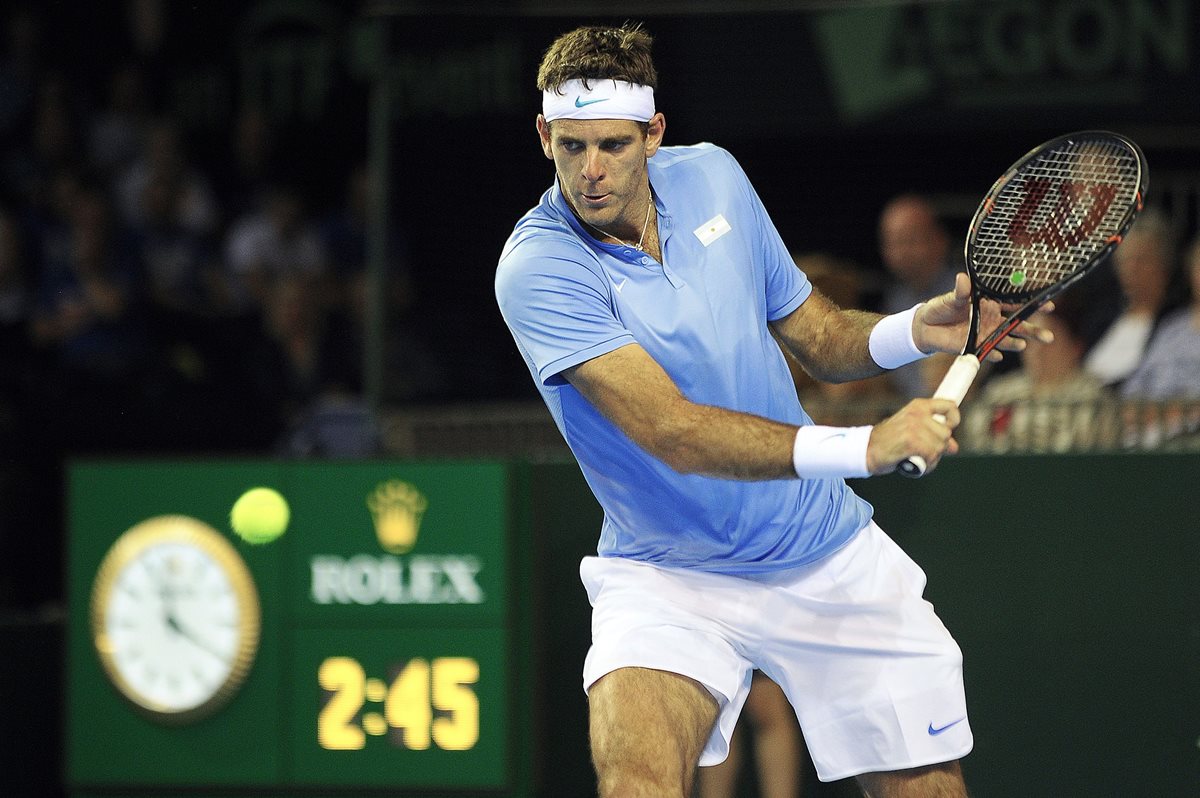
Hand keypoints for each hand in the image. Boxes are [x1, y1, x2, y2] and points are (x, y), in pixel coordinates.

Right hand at [867, 399, 960, 473]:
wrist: (866, 451)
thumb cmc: (888, 442)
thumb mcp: (911, 432)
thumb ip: (933, 436)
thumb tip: (954, 447)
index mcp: (918, 406)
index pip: (949, 406)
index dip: (954, 420)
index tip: (948, 429)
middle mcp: (917, 413)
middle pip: (946, 434)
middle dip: (937, 448)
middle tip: (921, 452)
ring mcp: (914, 427)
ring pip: (939, 447)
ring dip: (930, 459)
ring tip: (915, 459)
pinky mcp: (911, 441)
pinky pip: (931, 456)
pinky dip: (924, 465)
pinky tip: (912, 464)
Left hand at [912, 273, 1053, 361]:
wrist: (925, 327)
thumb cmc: (941, 307)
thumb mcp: (951, 298)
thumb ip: (960, 291)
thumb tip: (963, 279)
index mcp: (990, 304)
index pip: (1015, 304)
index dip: (1031, 305)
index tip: (1048, 305)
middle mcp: (991, 320)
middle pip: (1017, 326)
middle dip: (1033, 330)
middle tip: (1048, 336)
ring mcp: (984, 335)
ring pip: (1005, 340)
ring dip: (1014, 343)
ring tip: (1022, 345)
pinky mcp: (974, 347)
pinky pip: (985, 352)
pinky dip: (990, 354)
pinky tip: (996, 355)